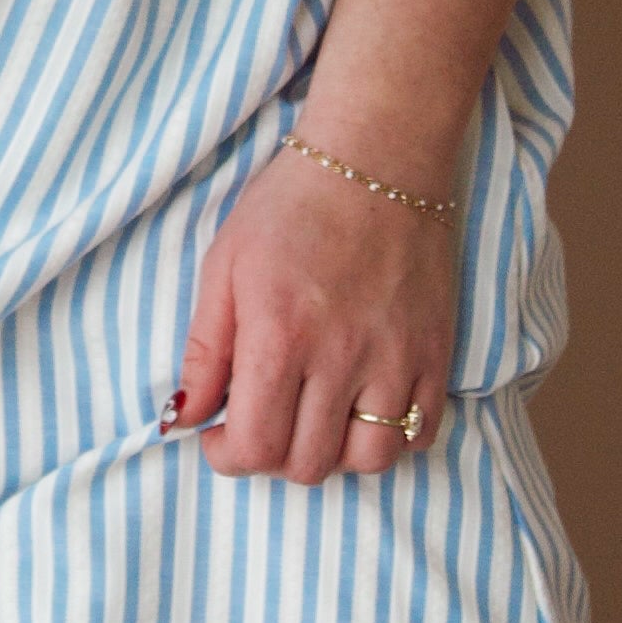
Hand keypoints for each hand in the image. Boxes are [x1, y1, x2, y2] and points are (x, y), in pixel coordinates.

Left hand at [166, 139, 457, 479]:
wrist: (377, 159)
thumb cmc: (290, 207)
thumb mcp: (224, 267)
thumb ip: (205, 351)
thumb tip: (185, 418)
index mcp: (280, 335)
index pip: (256, 446)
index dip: (229, 456)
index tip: (220, 434)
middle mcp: (342, 356)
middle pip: (308, 463)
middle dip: (273, 456)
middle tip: (264, 419)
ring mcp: (397, 358)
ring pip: (368, 460)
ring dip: (333, 454)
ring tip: (315, 419)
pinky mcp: (436, 351)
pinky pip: (421, 433)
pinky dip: (390, 439)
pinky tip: (364, 410)